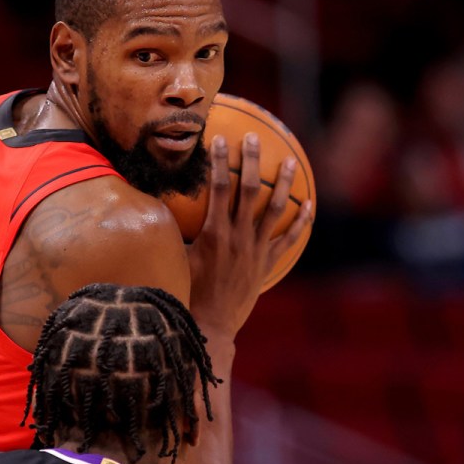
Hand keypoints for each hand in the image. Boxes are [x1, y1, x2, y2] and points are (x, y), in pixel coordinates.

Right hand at [186, 132, 313, 340]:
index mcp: (214, 233)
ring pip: (275, 210)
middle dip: (252, 160)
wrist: (210, 325)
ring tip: (290, 162)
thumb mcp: (176, 258)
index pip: (219, 188)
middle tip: (254, 138)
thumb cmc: (187, 292)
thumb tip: (155, 206)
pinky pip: (288, 239)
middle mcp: (238, 237)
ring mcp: (256, 250)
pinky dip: (299, 222)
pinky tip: (308, 205)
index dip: (219, 161)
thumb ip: (171, 232)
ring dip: (283, 184)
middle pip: (249, 190)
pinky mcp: (267, 263)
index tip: (219, 139)